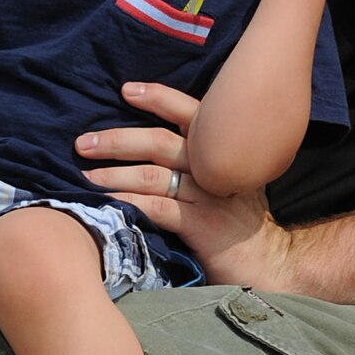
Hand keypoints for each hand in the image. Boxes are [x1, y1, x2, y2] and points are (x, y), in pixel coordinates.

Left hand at [78, 82, 292, 288]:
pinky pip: (156, 207)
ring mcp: (208, 194)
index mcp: (221, 149)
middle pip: (159, 141)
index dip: (156, 98)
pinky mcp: (201, 225)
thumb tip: (154, 151)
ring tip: (84, 176)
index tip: (125, 91)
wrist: (271, 263)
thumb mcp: (228, 181)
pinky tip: (106, 204)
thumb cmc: (241, 224)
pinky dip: (127, 203)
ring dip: (113, 173)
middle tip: (83, 142)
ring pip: (152, 173)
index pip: (188, 112)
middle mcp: (214, 165)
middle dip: (116, 140)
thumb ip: (201, 163)